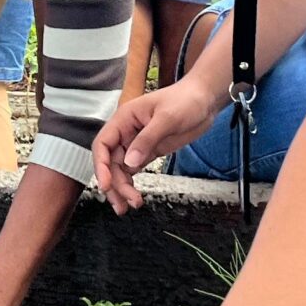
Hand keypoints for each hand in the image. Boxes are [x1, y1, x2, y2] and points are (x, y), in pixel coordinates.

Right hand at [91, 80, 221, 209]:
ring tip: (131, 205)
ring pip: (121, 169)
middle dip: (114, 184)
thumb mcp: (167, 118)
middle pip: (110, 161)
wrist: (205, 100)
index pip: (103, 143)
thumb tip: (129, 163)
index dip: (100, 165)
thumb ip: (147, 140)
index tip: (106, 185)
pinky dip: (131, 184)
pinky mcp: (149, 151)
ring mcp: (137, 143)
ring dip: (122, 188)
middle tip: (123, 203)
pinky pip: (133, 169)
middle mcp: (127, 132)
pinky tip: (135, 196)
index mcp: (125, 119)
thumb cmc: (185, 100)